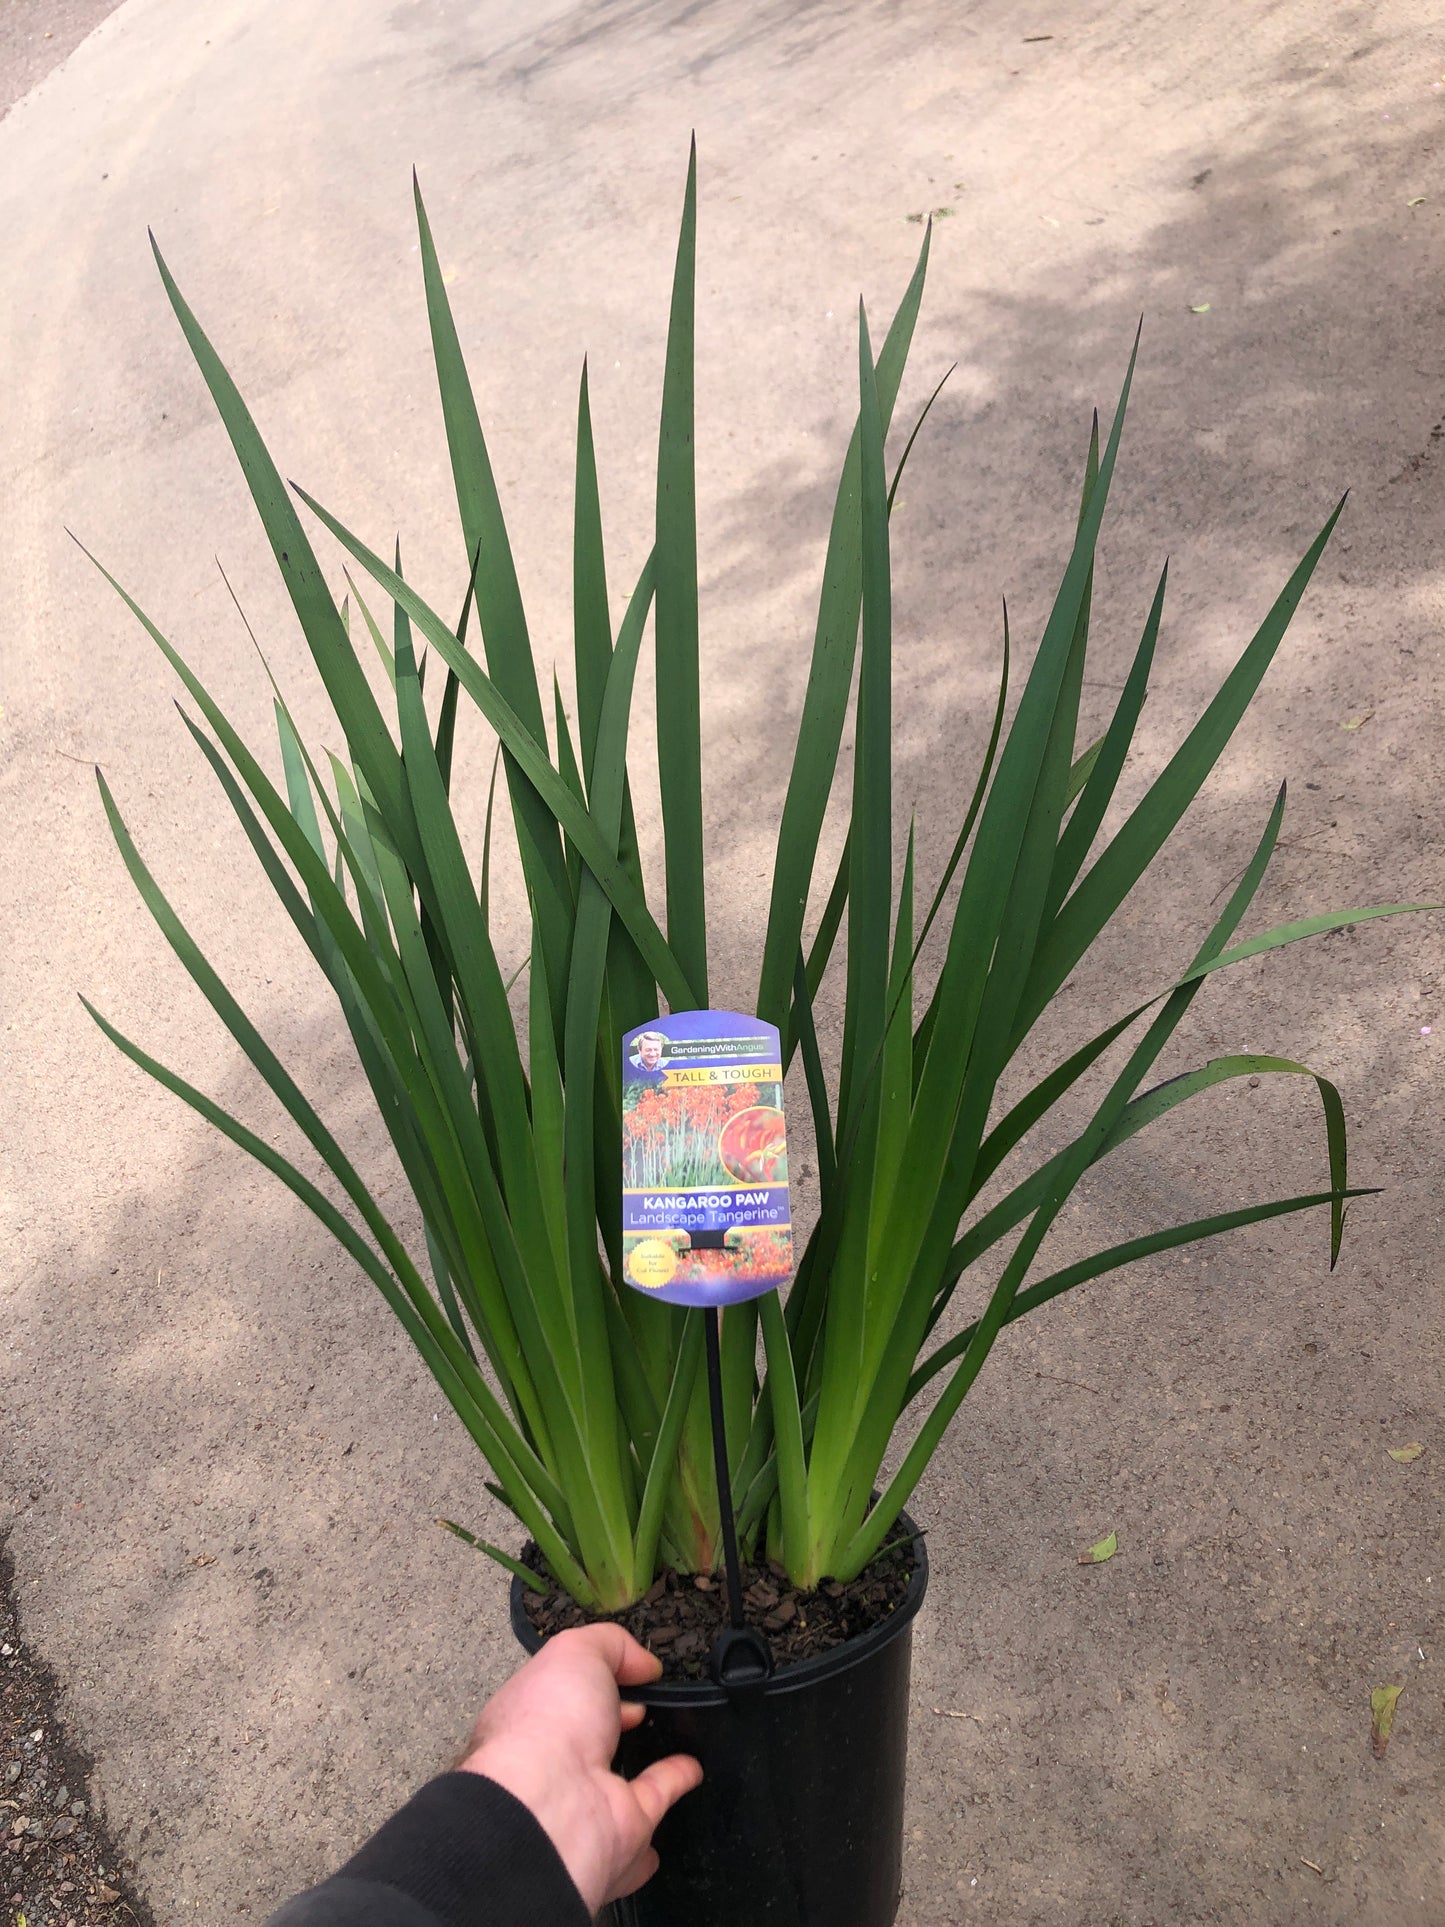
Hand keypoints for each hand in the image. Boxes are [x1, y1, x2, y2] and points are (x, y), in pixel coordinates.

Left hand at [458, 1624, 702, 1912]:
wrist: (552, 1807)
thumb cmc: (551, 1718)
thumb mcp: (576, 1651)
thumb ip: (611, 1644)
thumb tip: (644, 1664)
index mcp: (530, 1717)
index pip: (559, 1693)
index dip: (590, 1676)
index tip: (625, 1668)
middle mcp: (553, 1759)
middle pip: (587, 1735)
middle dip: (613, 1717)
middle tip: (645, 1700)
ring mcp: (587, 1796)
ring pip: (619, 1770)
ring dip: (643, 1754)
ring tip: (672, 1731)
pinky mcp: (623, 1825)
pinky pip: (655, 1796)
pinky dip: (675, 1780)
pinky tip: (695, 1766)